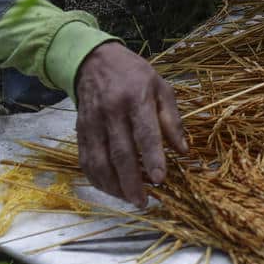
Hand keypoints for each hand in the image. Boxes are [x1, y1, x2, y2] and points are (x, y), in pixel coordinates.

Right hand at [74, 42, 187, 205]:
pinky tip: (110, 189)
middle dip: (131, 181)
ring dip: (113, 185)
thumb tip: (183, 151)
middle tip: (144, 202)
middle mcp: (111, 111)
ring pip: (100, 161)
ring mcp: (93, 122)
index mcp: (136, 98)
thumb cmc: (134, 75)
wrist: (95, 61)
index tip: (160, 180)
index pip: (145, 132)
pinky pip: (86, 160)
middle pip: (120, 152)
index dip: (152, 157)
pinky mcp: (80, 131)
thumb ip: (172, 120)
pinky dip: (97, 179)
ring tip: (129, 199)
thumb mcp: (161, 88)